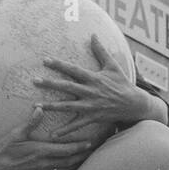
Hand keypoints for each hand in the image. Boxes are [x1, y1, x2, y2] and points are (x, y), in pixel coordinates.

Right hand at [0, 106, 95, 169]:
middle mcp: (44, 163)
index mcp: (41, 151)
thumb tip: (40, 108)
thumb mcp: (16, 133)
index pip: (67, 149)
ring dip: (75, 166)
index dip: (80, 147)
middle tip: (92, 151)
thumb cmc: (4, 149)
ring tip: (83, 160)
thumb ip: (30, 122)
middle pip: (70, 161)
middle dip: (82, 156)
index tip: (89, 143)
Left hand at [33, 35, 148, 131]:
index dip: (59, 64)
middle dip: (50, 83)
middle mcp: (90, 91)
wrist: (134, 104)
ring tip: (35, 105)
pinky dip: (65, 131)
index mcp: (94, 78)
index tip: (45, 60)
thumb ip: (100, 50)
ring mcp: (91, 106)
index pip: (73, 70)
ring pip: (68, 106)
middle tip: (34, 81)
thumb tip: (93, 34)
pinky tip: (52, 135)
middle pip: (67, 87)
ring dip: (51, 106)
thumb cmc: (122, 83)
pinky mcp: (92, 118)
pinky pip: (76, 125)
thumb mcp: (112, 65)